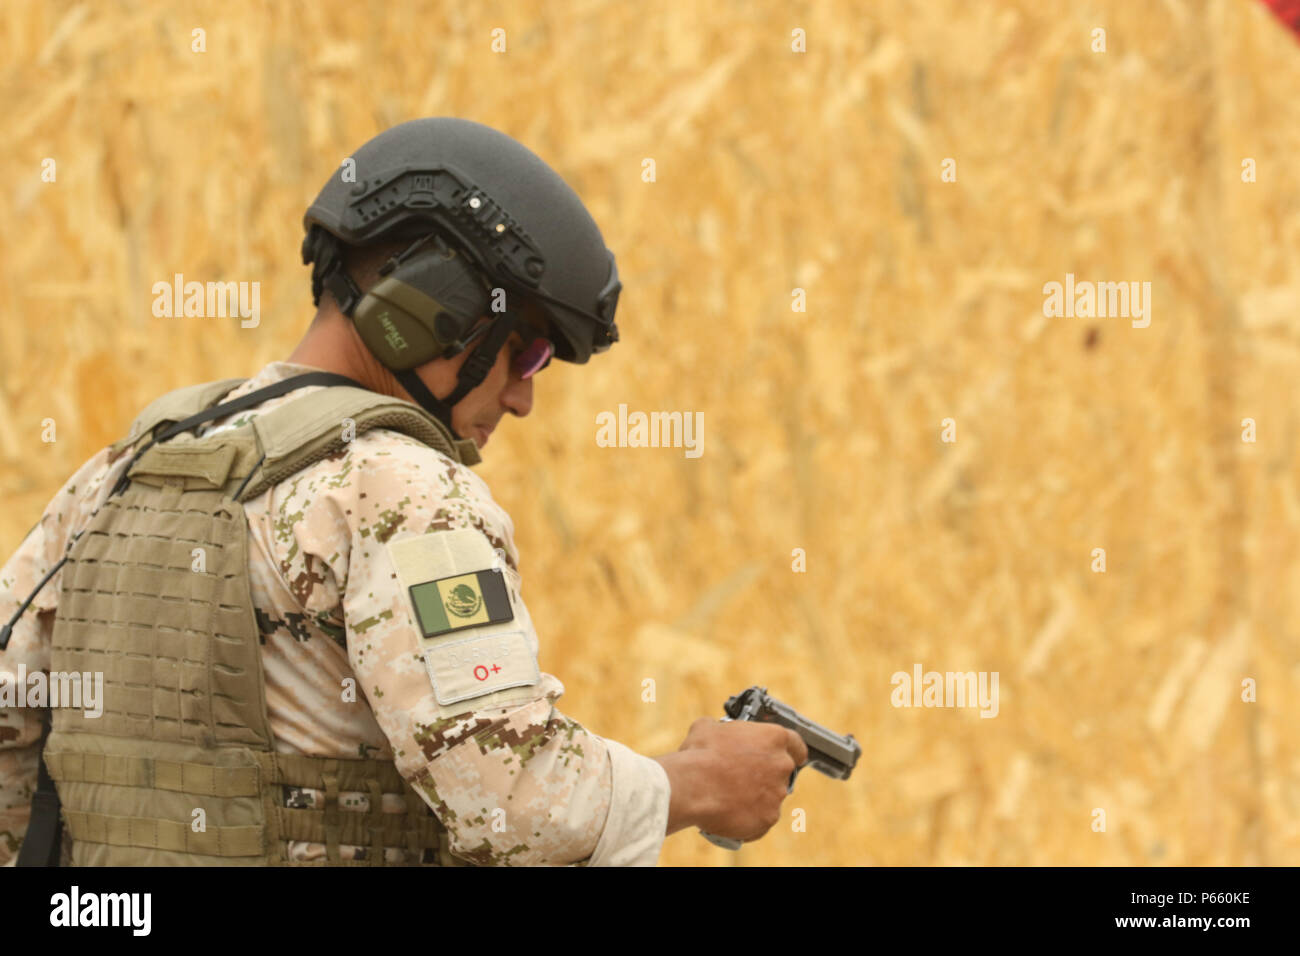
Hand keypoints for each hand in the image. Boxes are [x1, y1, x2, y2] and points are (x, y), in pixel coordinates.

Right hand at [655, 717, 807, 842]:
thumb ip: (722, 729)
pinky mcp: (767, 819)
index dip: (791, 751)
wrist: (692, 787)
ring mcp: (777, 795)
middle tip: (743, 777)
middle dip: (766, 776)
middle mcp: (781, 766)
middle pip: (782, 773)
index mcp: (774, 738)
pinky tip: (730, 815)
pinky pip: (761, 821)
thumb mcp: (707, 728)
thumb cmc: (700, 754)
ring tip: (730, 798)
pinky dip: (748, 820)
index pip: (796, 744)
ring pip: (771, 798)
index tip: (786, 756)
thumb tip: (714, 731)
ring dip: (756, 799)